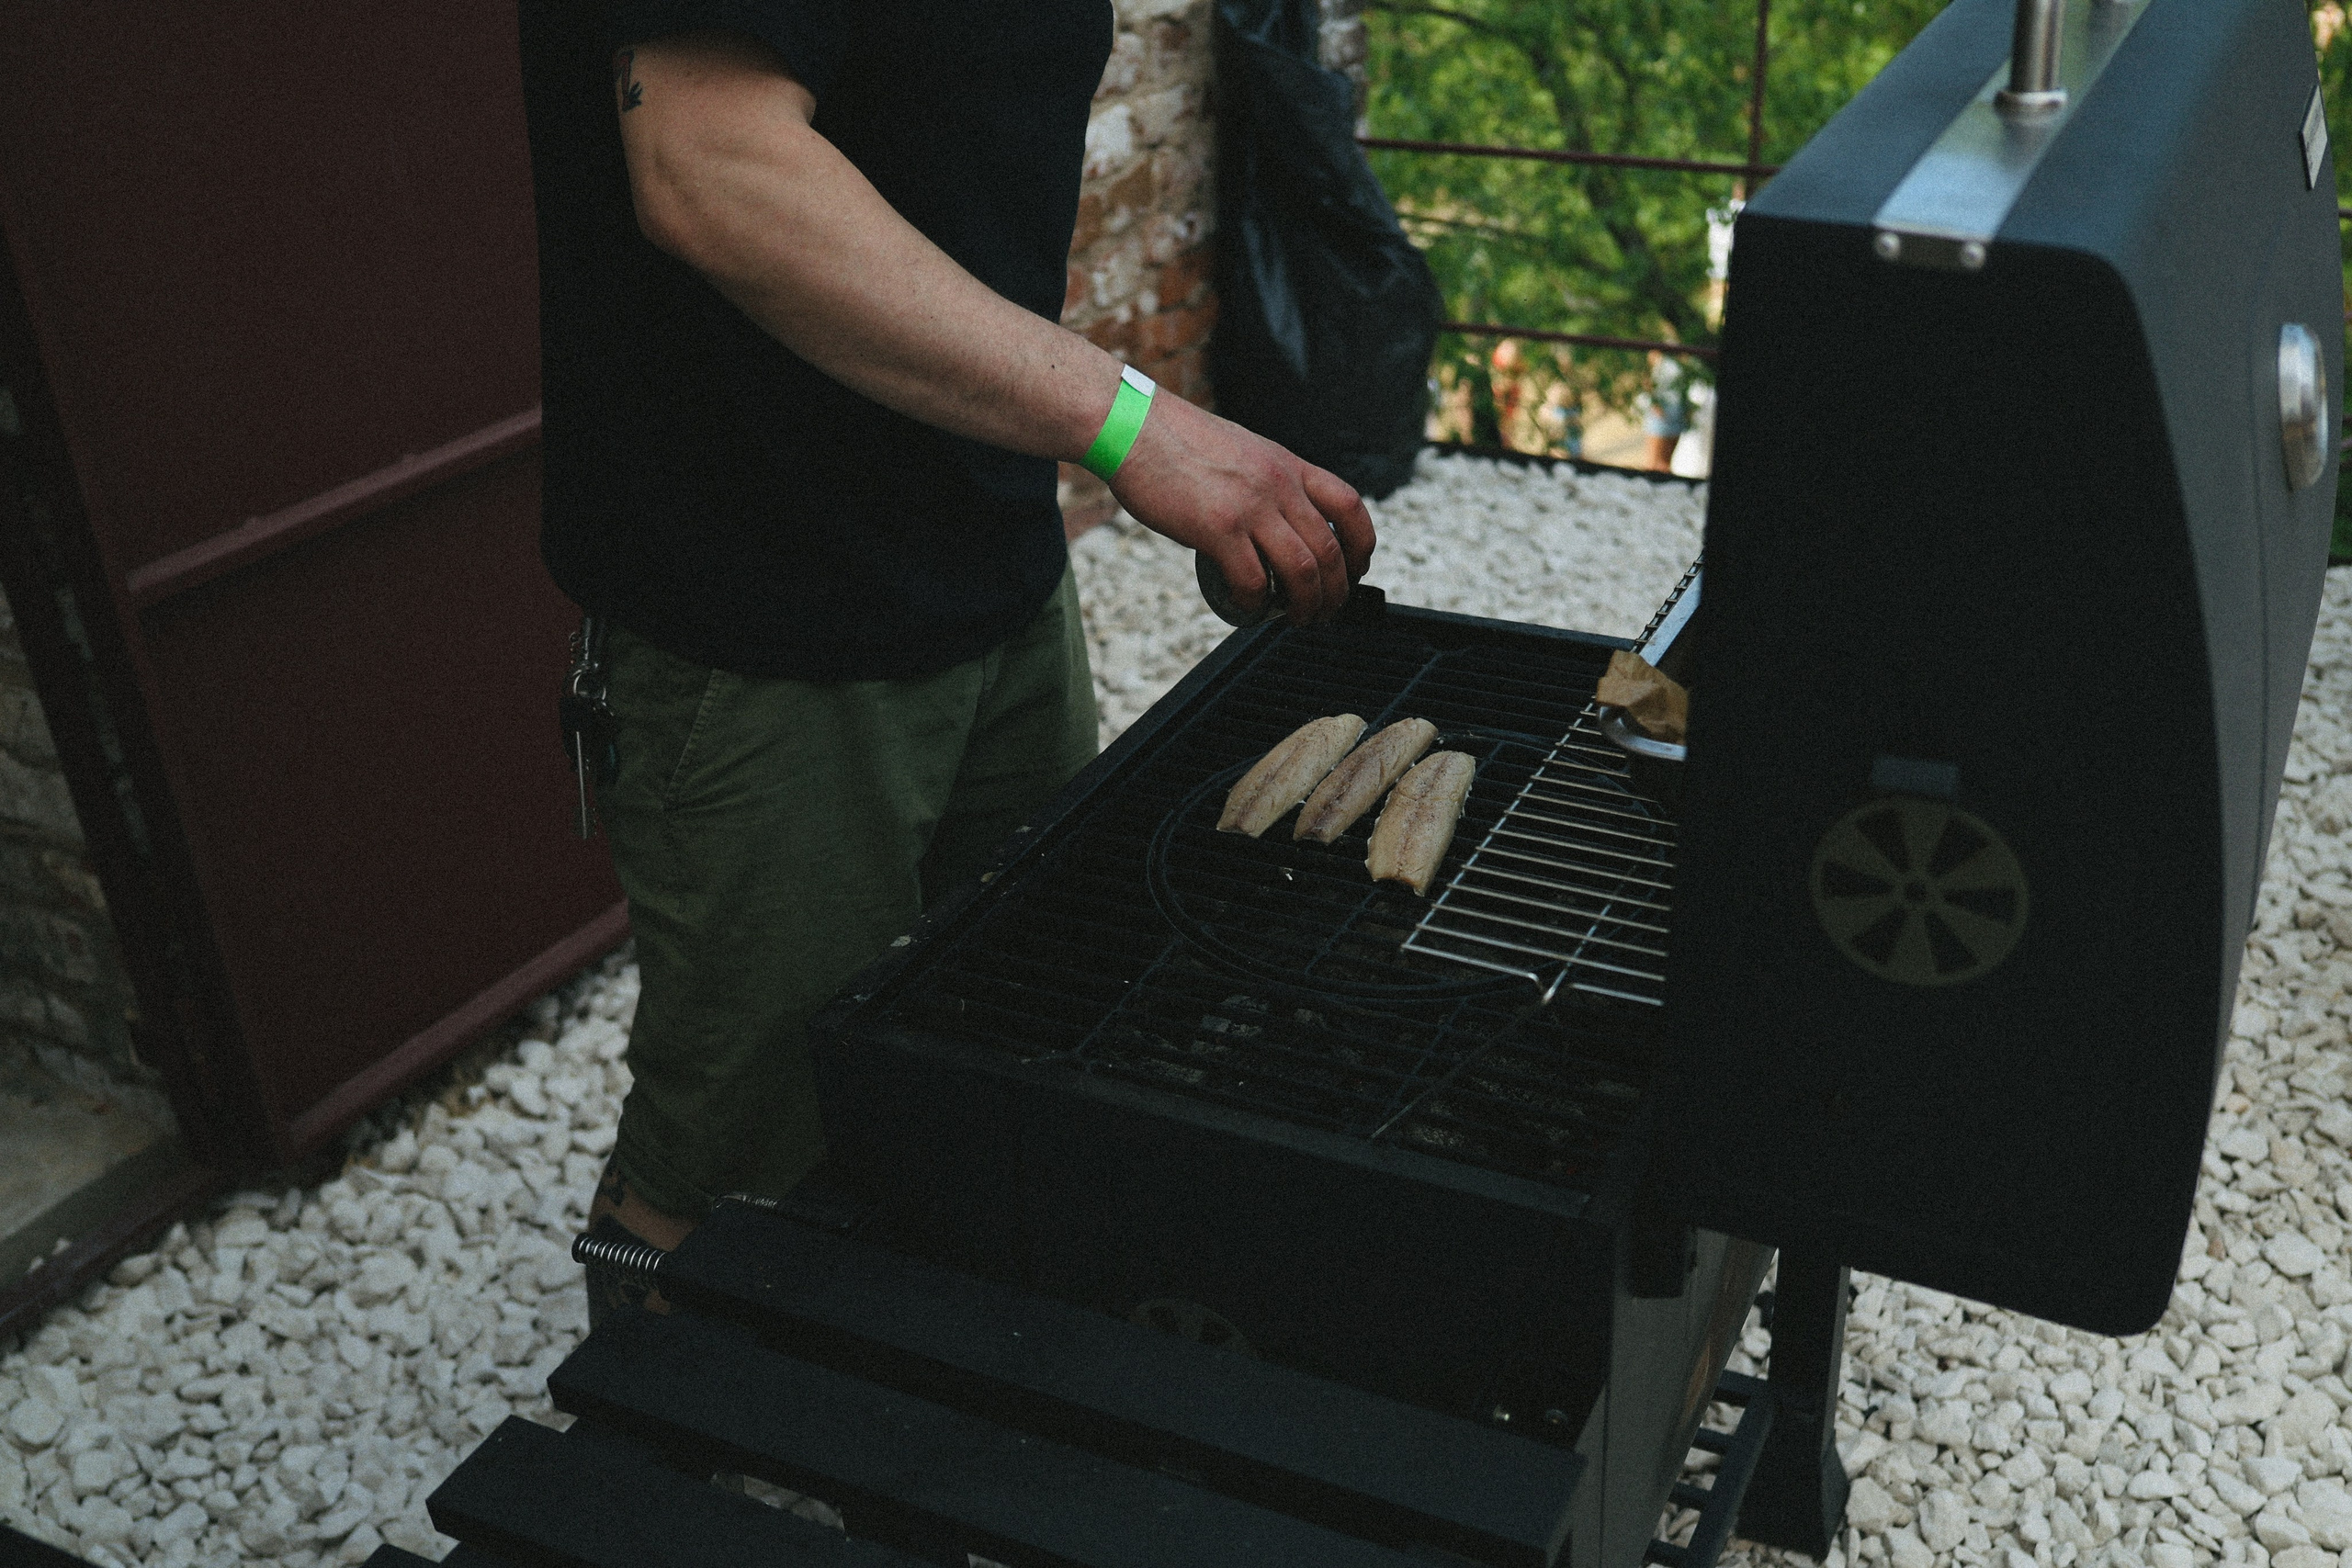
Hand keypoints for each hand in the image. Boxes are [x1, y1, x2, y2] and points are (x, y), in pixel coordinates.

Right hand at [1108, 391, 1375, 626]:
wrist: (1132, 426)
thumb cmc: (1175, 441)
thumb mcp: (1242, 450)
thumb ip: (1265, 480)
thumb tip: (1275, 519)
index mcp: (1287, 465)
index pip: (1349, 505)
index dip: (1362, 545)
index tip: (1355, 569)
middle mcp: (1278, 485)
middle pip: (1330, 550)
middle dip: (1336, 592)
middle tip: (1325, 612)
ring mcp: (1250, 507)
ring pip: (1302, 571)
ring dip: (1306, 606)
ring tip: (1297, 619)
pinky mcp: (1218, 529)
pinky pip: (1253, 581)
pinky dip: (1256, 603)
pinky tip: (1246, 606)